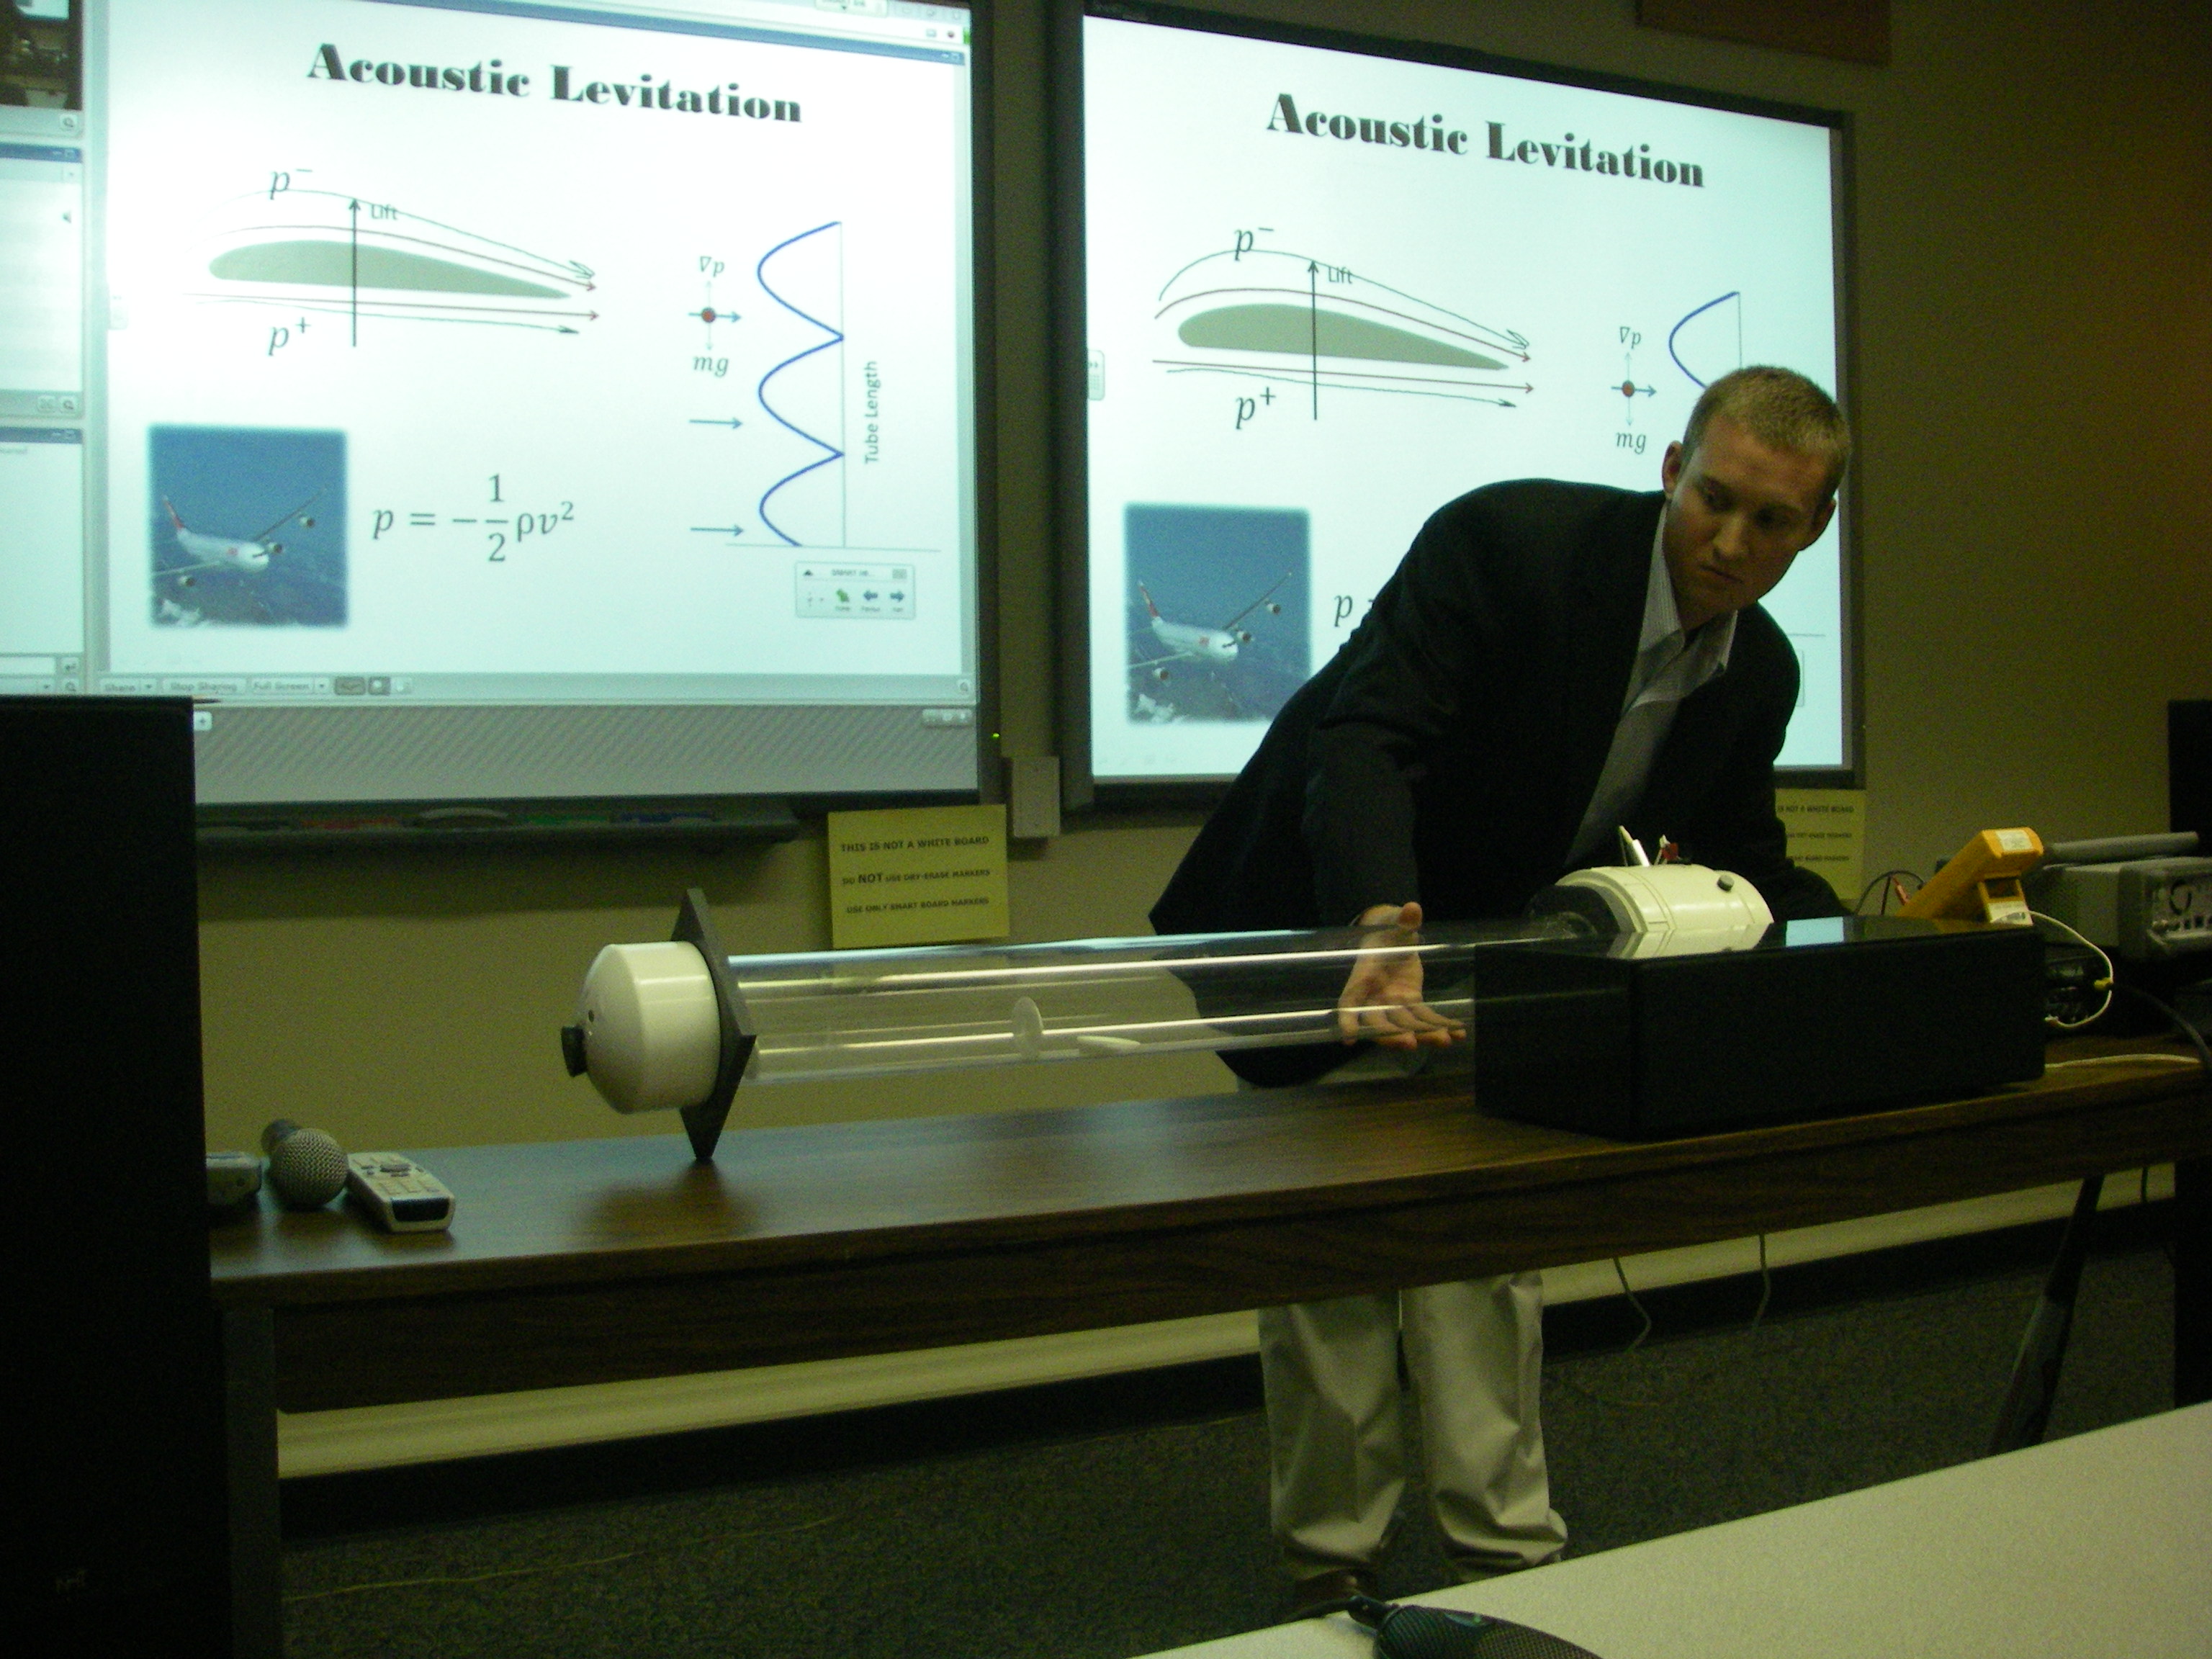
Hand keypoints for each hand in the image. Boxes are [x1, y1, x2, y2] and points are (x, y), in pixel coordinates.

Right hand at [1336, 901, 1465, 1048]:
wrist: (1393, 938)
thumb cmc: (1386, 934)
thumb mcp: (1395, 927)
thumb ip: (1403, 921)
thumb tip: (1412, 908)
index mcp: (1362, 979)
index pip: (1349, 1003)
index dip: (1348, 1021)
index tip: (1348, 1039)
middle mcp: (1375, 997)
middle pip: (1379, 1021)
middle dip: (1392, 1035)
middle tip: (1408, 1043)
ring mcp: (1394, 1003)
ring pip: (1406, 1024)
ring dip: (1424, 1033)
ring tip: (1444, 1040)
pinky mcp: (1412, 1003)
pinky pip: (1426, 1017)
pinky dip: (1441, 1025)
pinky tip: (1458, 1033)